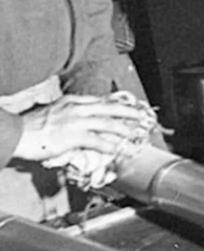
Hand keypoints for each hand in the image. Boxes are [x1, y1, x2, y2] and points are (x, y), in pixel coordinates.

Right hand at [12, 94, 152, 163]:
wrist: (14, 133)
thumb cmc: (30, 127)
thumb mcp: (53, 112)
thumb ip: (69, 114)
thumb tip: (82, 122)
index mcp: (72, 101)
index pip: (101, 101)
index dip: (117, 104)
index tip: (129, 107)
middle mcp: (76, 108)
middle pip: (110, 108)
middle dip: (129, 112)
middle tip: (142, 116)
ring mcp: (75, 121)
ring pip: (107, 123)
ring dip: (124, 129)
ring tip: (135, 133)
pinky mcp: (72, 136)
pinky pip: (97, 140)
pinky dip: (109, 145)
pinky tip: (117, 149)